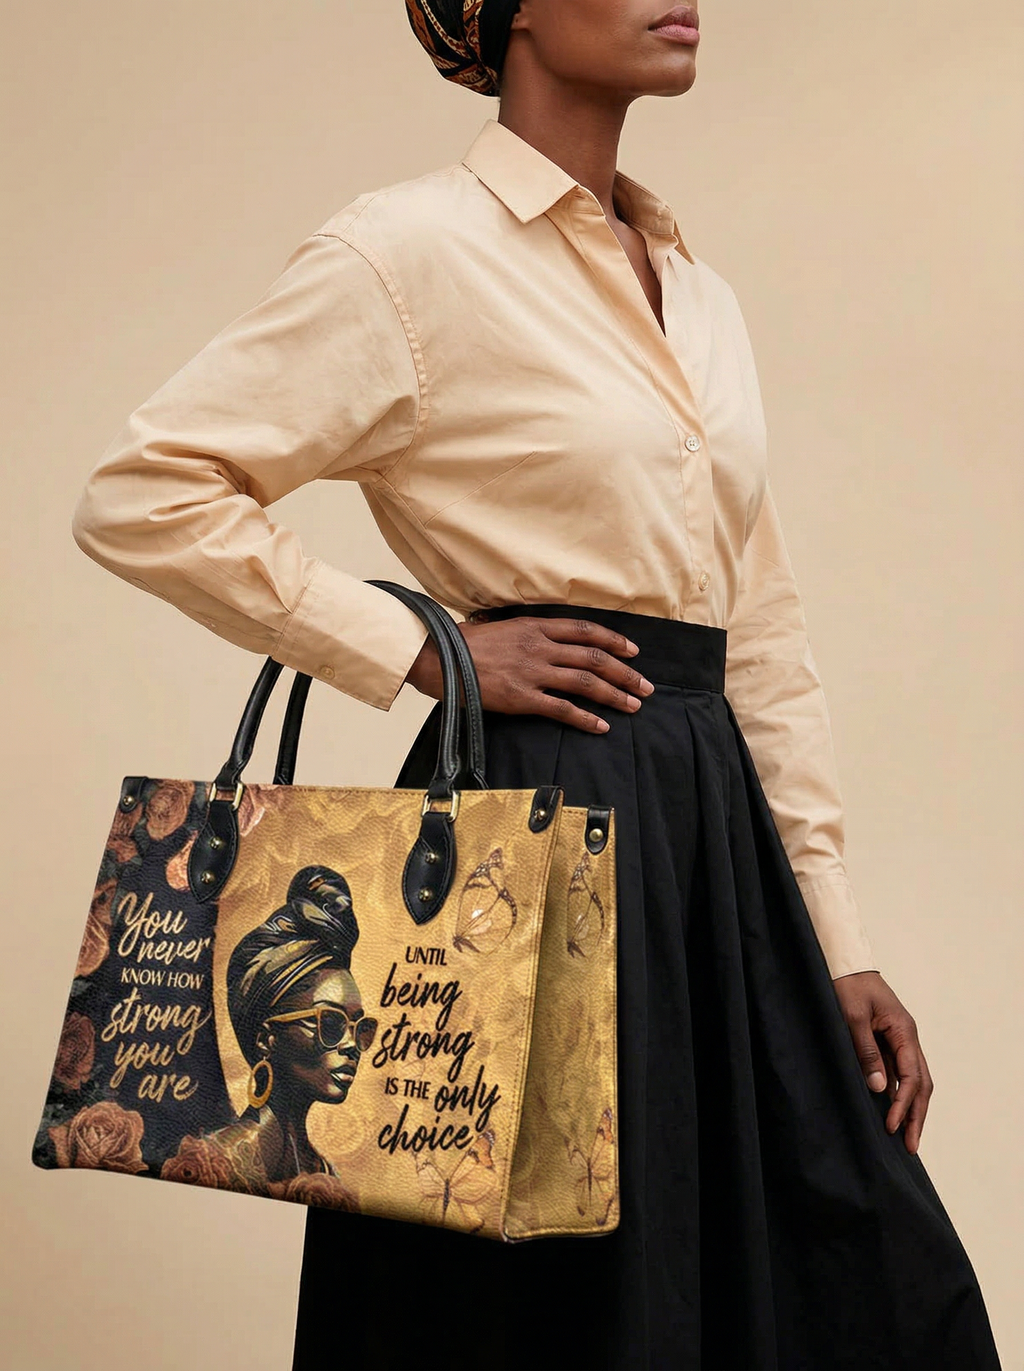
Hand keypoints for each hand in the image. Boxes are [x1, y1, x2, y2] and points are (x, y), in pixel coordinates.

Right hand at [404, 614, 655, 732]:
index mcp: (535, 626)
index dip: (614, 641)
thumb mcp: (499, 626)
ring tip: (634, 705)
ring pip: (585, 682)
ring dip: (615, 694)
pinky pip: (562, 709)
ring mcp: (532, 672)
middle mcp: (539, 647)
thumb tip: (542, 637)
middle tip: (646, 686)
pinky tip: (602, 725)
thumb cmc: (463, 643)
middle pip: (593, 658)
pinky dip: (586, 718)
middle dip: (625, 672)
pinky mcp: (522, 698)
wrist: (437, 657)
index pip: (585, 630)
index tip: (633, 652)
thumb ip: (525, 632)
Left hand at [831, 970, 933, 1153]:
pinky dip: (897, 1094)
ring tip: (905, 1136)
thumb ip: (866, 1051)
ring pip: (912, 1080)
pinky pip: (897, 1073)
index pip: (912, 1077)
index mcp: (904, 1031)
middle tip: (910, 1146)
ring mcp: (898, 1041)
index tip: (892, 1127)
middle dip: (916, 1115)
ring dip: (909, 1107)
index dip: (903, 1105)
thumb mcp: (853, 1017)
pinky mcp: (886, 1042)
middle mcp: (906, 1038)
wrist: (843, 964)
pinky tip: (890, 1111)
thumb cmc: (848, 986)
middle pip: (920, 1083)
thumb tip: (880, 1088)